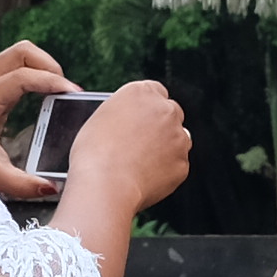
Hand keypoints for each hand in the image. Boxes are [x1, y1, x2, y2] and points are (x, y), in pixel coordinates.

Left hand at [0, 40, 76, 196]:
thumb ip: (23, 185)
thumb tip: (52, 186)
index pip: (20, 77)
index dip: (50, 80)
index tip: (73, 92)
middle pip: (20, 53)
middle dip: (49, 65)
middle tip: (66, 89)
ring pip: (19, 54)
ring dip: (43, 65)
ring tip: (58, 88)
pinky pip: (16, 64)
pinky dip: (35, 70)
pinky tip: (47, 91)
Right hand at [56, 77, 193, 220]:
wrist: (105, 185)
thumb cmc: (93, 155)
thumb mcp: (99, 120)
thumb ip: (122, 115)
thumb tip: (129, 125)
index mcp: (141, 93)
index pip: (154, 91)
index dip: (147, 107)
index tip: (141, 118)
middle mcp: (165, 110)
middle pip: (170, 113)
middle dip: (160, 126)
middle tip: (141, 143)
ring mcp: (178, 137)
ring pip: (178, 139)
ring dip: (166, 148)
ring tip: (140, 164)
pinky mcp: (182, 163)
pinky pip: (176, 165)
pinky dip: (165, 172)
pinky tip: (145, 178)